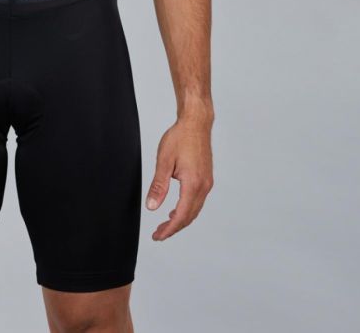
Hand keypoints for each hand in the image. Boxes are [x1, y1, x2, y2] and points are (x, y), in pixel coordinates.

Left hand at [146, 115, 213, 240]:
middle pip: (189, 216)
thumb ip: (158, 185)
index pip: (181, 216)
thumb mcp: (164, 161)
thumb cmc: (179, 138)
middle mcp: (204, 186)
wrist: (196, 123)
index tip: (158, 236)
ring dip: (181, 220)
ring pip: (195, 209)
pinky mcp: (206, 178)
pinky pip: (197, 200)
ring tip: (165, 225)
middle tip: (158, 234)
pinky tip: (176, 209)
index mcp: (193, 184)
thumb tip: (151, 207)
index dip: (169, 229)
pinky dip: (187, 209)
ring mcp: (207, 183)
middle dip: (174, 228)